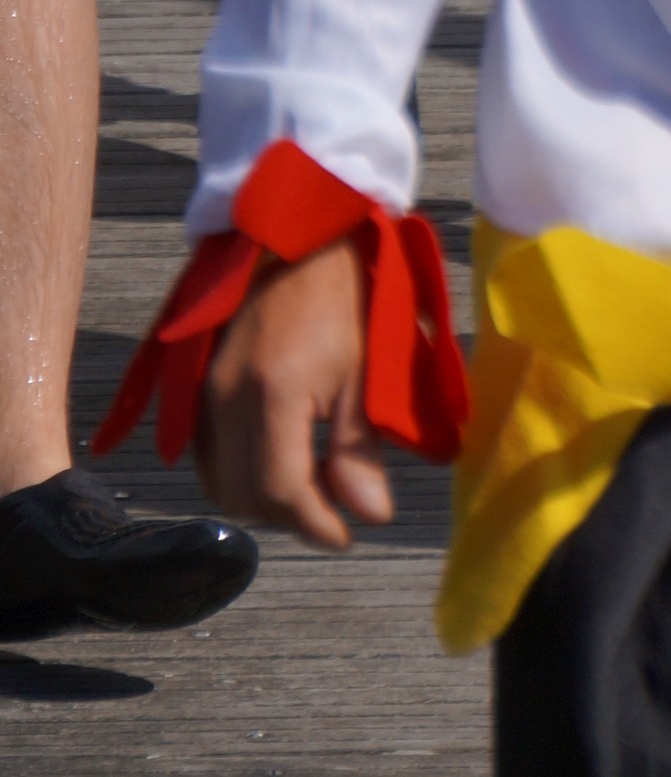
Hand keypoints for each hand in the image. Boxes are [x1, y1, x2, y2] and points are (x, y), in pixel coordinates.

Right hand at [196, 239, 394, 547]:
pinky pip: (206, 456)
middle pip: (242, 497)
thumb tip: (371, 517)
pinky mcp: (194, 389)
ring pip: (218, 483)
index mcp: (272, 391)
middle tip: (334, 511)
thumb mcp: (365, 371)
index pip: (280, 491)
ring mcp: (202, 393)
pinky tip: (279, 461)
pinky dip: (238, 474)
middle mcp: (225, 398)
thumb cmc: (345, 297)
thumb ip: (360, 449)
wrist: (299, 240)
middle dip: (289, 516)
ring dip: (261, 499)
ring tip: (311, 488)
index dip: (316, 525)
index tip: (348, 536)